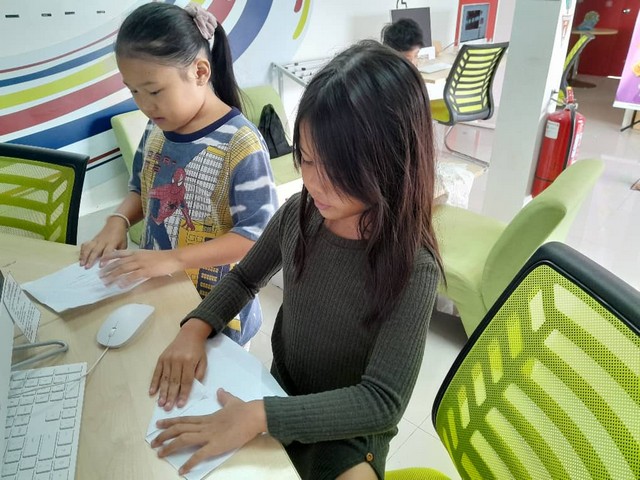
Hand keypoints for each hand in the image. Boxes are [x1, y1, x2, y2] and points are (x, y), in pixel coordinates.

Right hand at [79, 217, 127, 268]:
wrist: (116, 224)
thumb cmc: (120, 235)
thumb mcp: (124, 244)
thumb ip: (120, 253)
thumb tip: (117, 263)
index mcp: (112, 242)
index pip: (107, 251)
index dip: (104, 259)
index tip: (100, 266)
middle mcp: (103, 241)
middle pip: (95, 250)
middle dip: (91, 259)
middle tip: (87, 267)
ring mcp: (97, 240)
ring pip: (89, 247)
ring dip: (84, 255)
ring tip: (81, 263)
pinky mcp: (93, 239)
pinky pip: (86, 244)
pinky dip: (82, 250)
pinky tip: (80, 257)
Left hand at [98, 249, 182, 286]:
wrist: (173, 258)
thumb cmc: (163, 258)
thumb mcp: (148, 256)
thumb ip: (138, 259)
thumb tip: (130, 266)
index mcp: (137, 252)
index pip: (119, 253)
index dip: (109, 257)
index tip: (101, 262)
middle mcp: (136, 257)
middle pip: (118, 263)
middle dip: (108, 270)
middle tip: (100, 276)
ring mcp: (141, 264)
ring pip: (123, 269)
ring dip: (113, 276)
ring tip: (106, 282)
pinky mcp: (147, 271)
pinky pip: (133, 276)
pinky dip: (125, 281)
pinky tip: (120, 285)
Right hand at [150, 319, 210, 409]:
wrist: (190, 334)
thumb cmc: (198, 350)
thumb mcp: (203, 361)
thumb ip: (199, 375)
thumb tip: (192, 389)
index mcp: (189, 361)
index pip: (186, 381)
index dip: (183, 393)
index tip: (180, 405)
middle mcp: (177, 360)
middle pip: (174, 381)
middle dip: (171, 396)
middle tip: (167, 408)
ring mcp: (168, 359)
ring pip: (165, 379)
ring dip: (162, 392)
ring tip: (160, 403)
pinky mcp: (161, 358)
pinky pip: (156, 372)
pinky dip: (154, 383)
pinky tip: (152, 392)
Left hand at [151, 389, 265, 474]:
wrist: (254, 415)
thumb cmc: (245, 410)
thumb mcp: (232, 401)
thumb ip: (224, 397)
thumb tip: (220, 391)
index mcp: (207, 417)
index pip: (185, 419)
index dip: (170, 422)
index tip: (158, 424)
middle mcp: (204, 426)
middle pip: (179, 429)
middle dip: (164, 435)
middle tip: (153, 442)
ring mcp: (209, 435)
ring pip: (184, 439)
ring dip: (170, 447)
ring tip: (160, 453)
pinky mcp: (216, 445)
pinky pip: (199, 455)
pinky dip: (189, 463)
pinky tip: (182, 470)